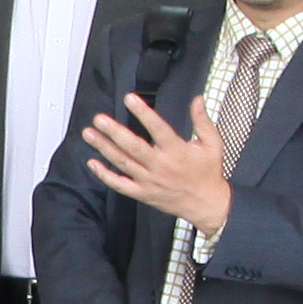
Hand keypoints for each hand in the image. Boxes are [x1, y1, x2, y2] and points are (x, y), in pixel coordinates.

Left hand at [83, 91, 235, 240]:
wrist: (206, 204)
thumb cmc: (209, 172)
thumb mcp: (213, 144)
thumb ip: (202, 120)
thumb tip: (197, 99)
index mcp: (177, 151)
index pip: (157, 128)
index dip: (143, 113)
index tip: (129, 98)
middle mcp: (160, 166)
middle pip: (133, 147)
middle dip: (114, 132)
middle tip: (99, 119)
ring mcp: (150, 181)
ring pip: (123, 163)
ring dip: (104, 148)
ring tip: (89, 133)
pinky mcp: (143, 193)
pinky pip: (120, 185)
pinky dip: (105, 175)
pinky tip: (93, 164)